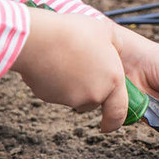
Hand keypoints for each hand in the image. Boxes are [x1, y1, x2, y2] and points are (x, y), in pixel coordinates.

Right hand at [12, 9, 128, 132]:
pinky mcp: (50, 97)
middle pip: (94, 100)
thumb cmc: (74, 32)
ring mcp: (71, 98)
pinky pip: (55, 93)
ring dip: (72, 84)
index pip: (118, 112)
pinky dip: (54, 83)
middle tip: (81, 64)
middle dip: (90, 88)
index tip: (109, 126)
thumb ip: (116, 46)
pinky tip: (50, 64)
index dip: (114, 121)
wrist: (39, 39)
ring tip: (66, 59)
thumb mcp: (106, 33)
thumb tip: (117, 50)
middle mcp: (94, 94)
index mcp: (113, 80)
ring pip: (74, 97)